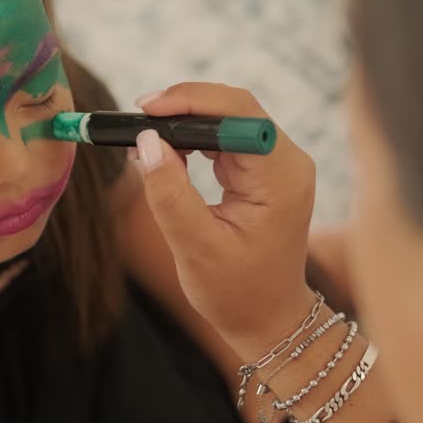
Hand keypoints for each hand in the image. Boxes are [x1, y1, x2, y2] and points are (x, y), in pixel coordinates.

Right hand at [133, 83, 318, 359]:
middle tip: (136, 121)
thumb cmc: (237, 292)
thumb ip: (169, 193)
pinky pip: (226, 138)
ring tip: (144, 137)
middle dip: (182, 108)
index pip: (237, 113)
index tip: (145, 111)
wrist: (268, 320)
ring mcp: (277, 165)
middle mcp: (287, 162)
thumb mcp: (195, 247)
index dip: (190, 101)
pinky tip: (166, 152)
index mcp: (280, 177)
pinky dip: (193, 140)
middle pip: (233, 109)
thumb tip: (146, 142)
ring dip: (184, 122)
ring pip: (227, 119)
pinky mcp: (263, 171)